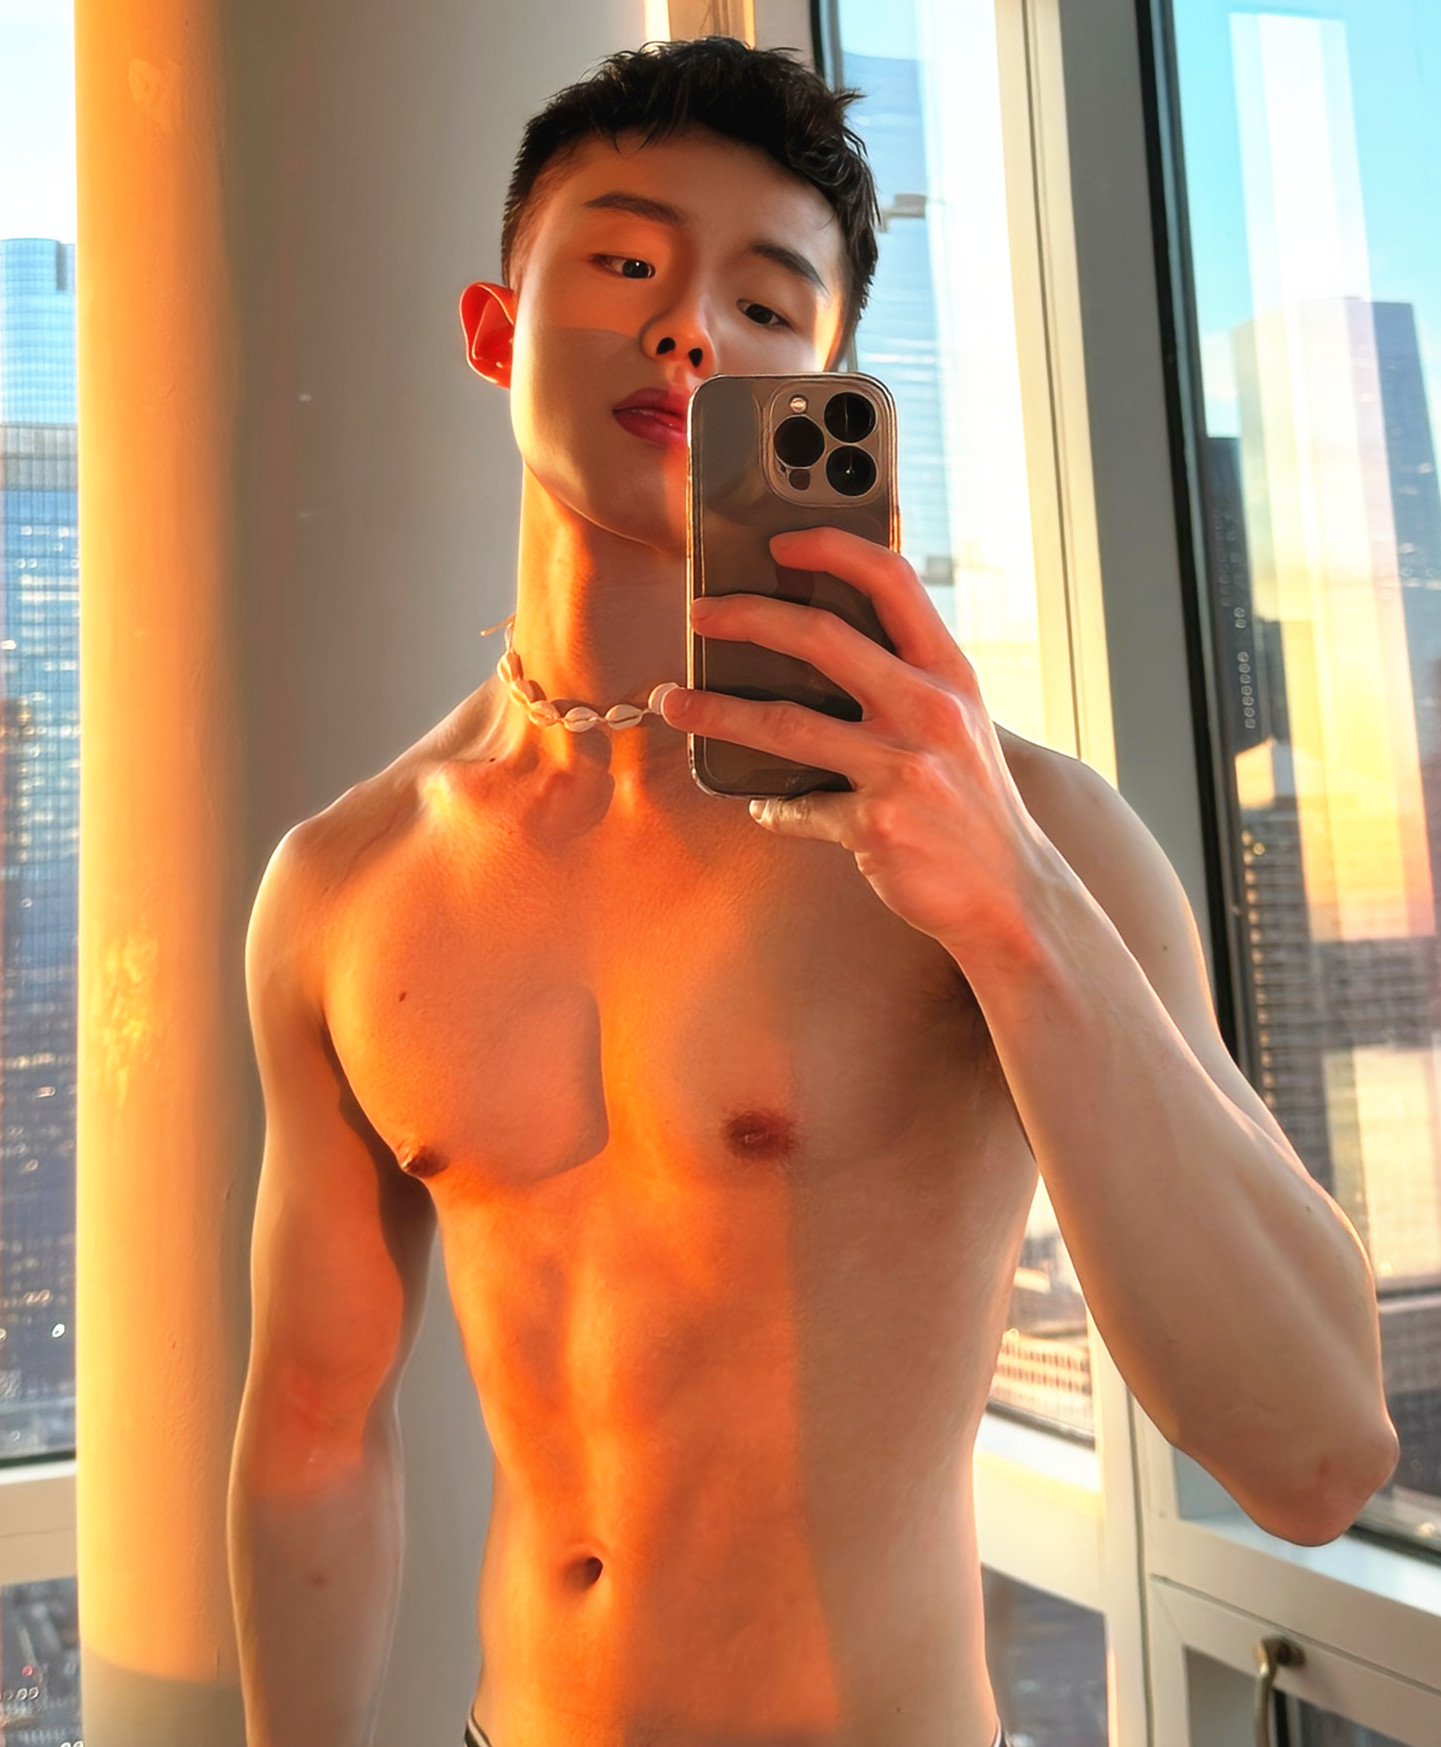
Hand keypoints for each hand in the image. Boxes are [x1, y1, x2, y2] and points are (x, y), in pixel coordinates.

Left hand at [660, 526, 1062, 952]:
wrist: (1012, 895)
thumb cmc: (975, 805)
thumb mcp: (960, 725)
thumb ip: (906, 683)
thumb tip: (819, 652)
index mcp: (950, 673)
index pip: (891, 580)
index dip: (831, 548)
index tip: (779, 543)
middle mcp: (928, 711)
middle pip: (821, 640)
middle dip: (746, 618)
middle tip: (701, 616)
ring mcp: (902, 769)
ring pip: (784, 724)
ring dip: (716, 712)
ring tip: (676, 703)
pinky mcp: (875, 825)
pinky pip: (799, 807)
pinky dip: (773, 806)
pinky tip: (762, 804)